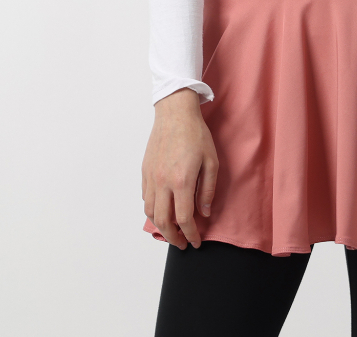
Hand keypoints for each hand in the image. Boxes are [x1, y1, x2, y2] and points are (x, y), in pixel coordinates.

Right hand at [142, 88, 217, 249]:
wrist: (175, 113)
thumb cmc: (196, 134)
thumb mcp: (211, 161)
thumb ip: (207, 189)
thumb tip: (204, 213)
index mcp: (181, 181)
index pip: (184, 219)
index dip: (190, 235)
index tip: (196, 242)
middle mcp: (163, 182)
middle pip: (163, 221)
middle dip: (173, 237)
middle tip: (182, 243)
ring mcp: (151, 177)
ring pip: (150, 212)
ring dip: (160, 226)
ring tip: (171, 231)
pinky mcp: (145, 171)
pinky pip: (145, 198)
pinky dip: (152, 210)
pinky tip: (161, 210)